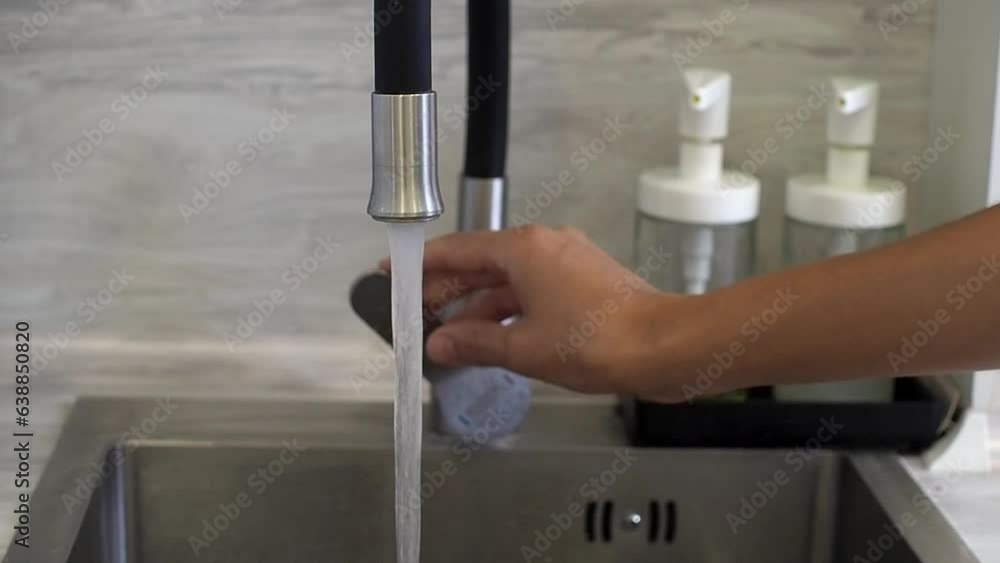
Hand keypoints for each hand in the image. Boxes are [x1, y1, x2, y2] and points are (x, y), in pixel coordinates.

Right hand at [381, 226, 696, 397]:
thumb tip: (441, 344)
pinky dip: (508, 313)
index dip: (422, 264)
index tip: (394, 271)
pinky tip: (492, 339)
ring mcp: (567, 263)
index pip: (458, 250)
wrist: (664, 347)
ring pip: (507, 281)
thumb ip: (475, 343)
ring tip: (449, 337)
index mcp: (525, 249)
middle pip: (481, 263)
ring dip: (478, 308)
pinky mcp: (584, 283)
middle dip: (446, 290)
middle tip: (414, 311)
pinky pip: (532, 292)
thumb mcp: (523, 347)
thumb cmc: (599, 341)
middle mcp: (545, 246)